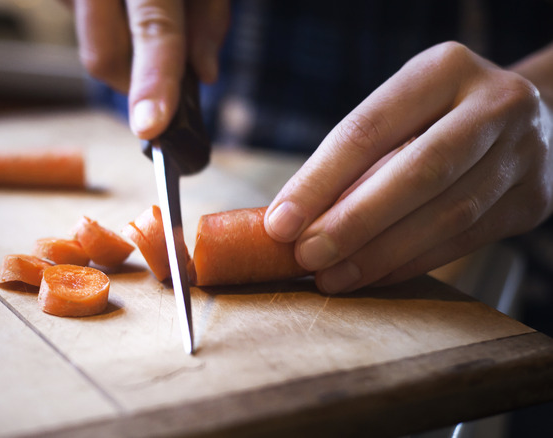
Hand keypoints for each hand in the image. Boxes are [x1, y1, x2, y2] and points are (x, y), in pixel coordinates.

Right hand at [68, 0, 229, 138]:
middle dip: (133, 83)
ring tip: (137, 7)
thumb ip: (209, 15)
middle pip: (103, 58)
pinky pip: (78, 20)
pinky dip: (102, 22)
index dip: (154, 80)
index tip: (150, 126)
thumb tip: (205, 75)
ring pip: (90, 45)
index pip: (154, 27)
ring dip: (119, 47)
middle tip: (160, 78)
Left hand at [264, 41, 552, 293]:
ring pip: (448, 214)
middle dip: (354, 222)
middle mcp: (495, 104)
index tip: (280, 223)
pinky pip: (465, 241)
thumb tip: (292, 221)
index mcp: (445, 69)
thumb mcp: (399, 113)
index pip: (370, 129)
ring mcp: (524, 152)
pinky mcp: (534, 200)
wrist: (527, 120)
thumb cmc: (435, 117)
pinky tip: (372, 276)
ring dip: (380, 253)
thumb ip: (354, 160)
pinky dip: (411, 263)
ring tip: (331, 276)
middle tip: (307, 255)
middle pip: (419, 172)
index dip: (320, 181)